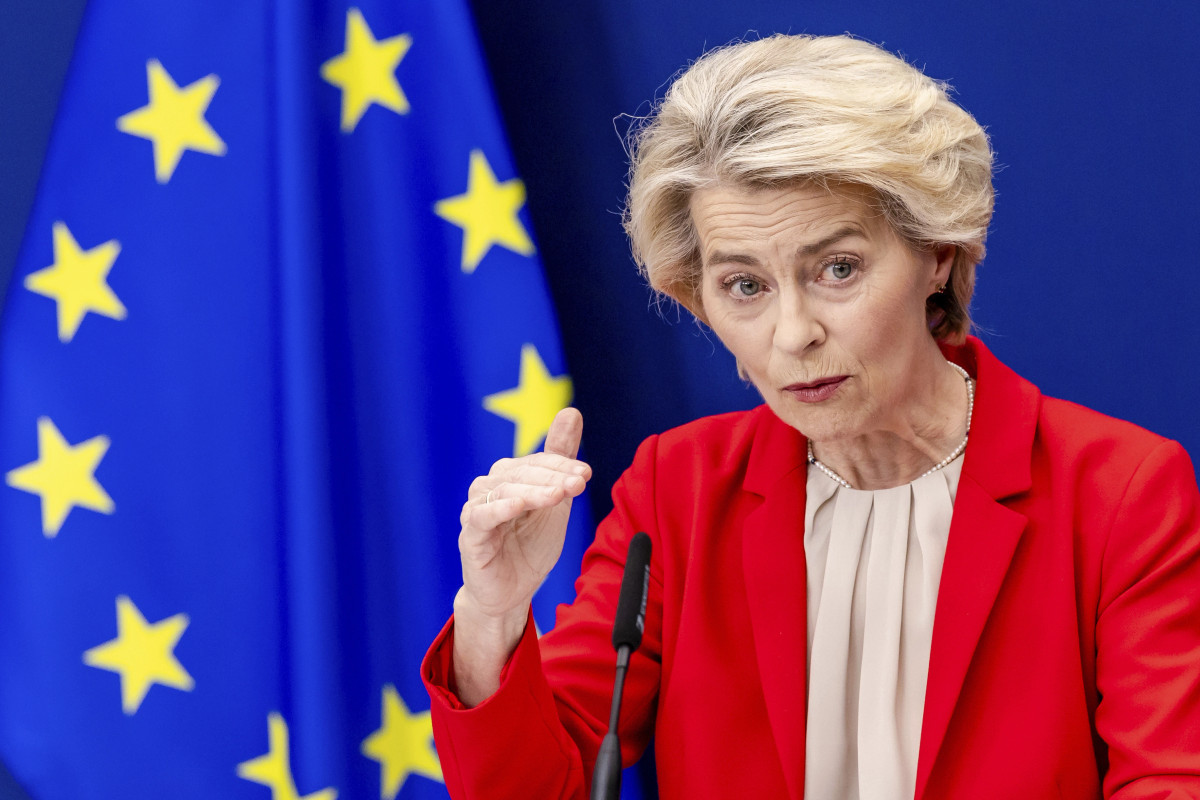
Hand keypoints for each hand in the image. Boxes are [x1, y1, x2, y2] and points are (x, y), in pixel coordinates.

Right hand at [455, 407, 590, 651]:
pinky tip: (519, 506)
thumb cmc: (530, 546)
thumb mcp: (555, 501)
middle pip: (521, 472)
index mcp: (511, 477)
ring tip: (558, 495)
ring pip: (504, 490)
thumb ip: (560, 459)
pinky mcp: (470, 535)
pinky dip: (500, 508)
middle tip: (579, 482)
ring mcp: (478, 510)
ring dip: (533, 490)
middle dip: (553, 476)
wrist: (512, 592)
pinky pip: (482, 516)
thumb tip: (571, 411)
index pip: (537, 462)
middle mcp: (491, 487)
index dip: (562, 465)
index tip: (586, 474)